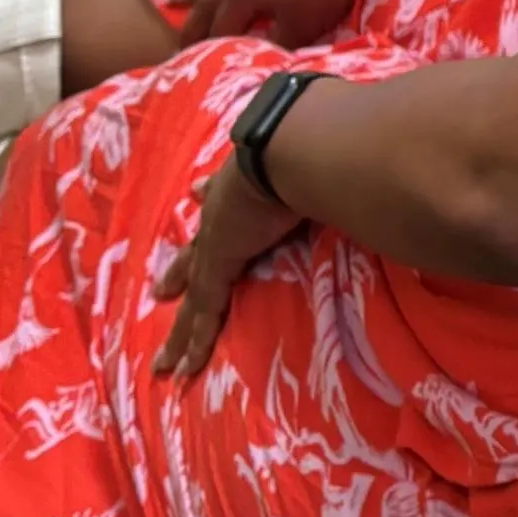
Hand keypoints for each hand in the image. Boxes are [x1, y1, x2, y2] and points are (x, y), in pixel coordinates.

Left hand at [150, 162, 303, 377]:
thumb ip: (323, 164)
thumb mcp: (307, 160)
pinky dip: (193, 345)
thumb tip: (356, 146)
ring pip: (193, 297)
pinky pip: (203, 315)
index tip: (197, 193)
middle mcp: (221, 216)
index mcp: (239, 187)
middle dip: (178, 274)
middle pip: (194, 254)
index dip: (207, 198)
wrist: (287, 152)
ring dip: (179, 331)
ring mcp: (215, 245)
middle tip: (160, 292)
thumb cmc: (306, 151)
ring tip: (162, 359)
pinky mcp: (216, 269)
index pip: (220, 198)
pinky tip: (180, 370)